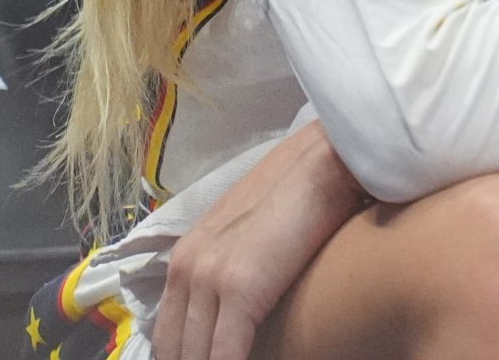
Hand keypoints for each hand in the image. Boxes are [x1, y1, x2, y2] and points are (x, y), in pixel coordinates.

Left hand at [152, 121, 365, 359]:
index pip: (169, 330)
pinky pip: (225, 355)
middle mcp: (187, 267)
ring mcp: (210, 276)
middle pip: (175, 347)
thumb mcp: (252, 228)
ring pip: (195, 355)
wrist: (329, 158)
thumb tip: (251, 292)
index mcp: (187, 255)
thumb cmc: (303, 188)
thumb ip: (237, 259)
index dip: (182, 356)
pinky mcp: (242, 288)